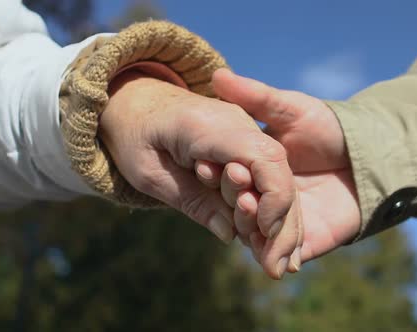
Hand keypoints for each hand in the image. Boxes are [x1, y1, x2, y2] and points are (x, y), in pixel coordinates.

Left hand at [98, 71, 301, 278]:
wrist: (137, 101)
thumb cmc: (134, 135)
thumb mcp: (149, 173)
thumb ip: (192, 201)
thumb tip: (230, 235)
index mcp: (207, 126)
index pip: (262, 157)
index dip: (273, 198)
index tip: (263, 234)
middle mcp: (236, 123)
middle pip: (278, 171)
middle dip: (282, 221)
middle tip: (276, 270)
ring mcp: (245, 131)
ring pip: (278, 176)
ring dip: (280, 221)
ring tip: (274, 265)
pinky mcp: (246, 144)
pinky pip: (265, 177)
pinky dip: (268, 210)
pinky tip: (268, 243)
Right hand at [207, 69, 360, 264]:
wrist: (374, 153)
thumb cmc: (332, 127)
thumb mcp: (291, 107)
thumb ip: (256, 96)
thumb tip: (218, 76)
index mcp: (257, 169)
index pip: (230, 178)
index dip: (217, 174)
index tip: (207, 167)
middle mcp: (267, 196)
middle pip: (240, 208)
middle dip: (236, 200)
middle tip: (239, 189)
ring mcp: (285, 220)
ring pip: (256, 234)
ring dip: (250, 227)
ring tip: (250, 209)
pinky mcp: (308, 240)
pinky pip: (283, 254)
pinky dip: (272, 256)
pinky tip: (267, 254)